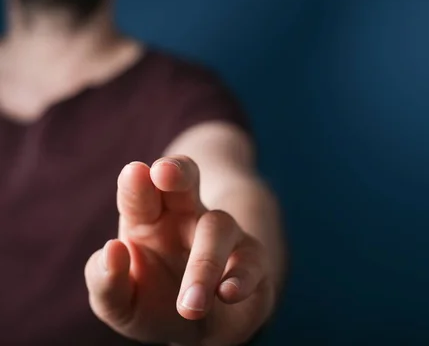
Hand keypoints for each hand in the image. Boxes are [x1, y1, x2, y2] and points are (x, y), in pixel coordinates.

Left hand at [84, 156, 275, 345]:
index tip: (134, 172)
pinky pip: (251, 261)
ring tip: (189, 306)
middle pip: (184, 181)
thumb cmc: (153, 305)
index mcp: (148, 220)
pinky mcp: (252, 262)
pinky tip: (227, 293)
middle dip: (177, 171)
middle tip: (164, 172)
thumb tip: (114, 249)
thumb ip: (105, 282)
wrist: (199, 329)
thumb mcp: (118, 304)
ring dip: (204, 263)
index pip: (142, 192)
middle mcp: (186, 219)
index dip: (136, 182)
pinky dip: (240, 277)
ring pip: (218, 227)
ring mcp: (224, 237)